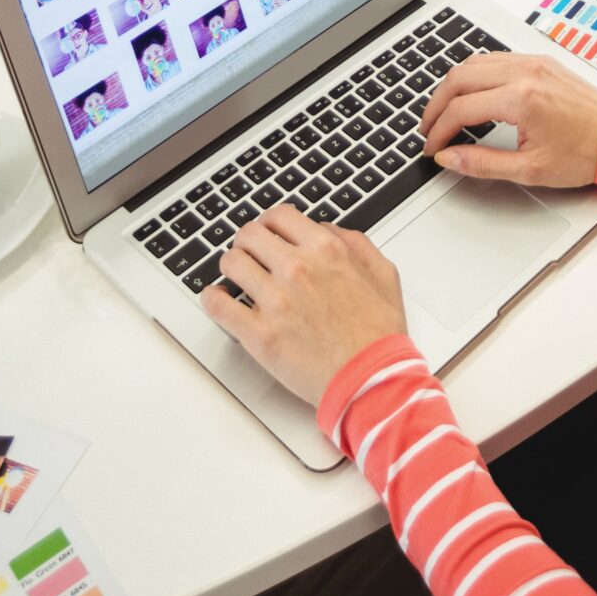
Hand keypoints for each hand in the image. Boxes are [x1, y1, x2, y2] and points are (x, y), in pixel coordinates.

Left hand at [202, 206, 406, 406]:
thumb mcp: (383, 273)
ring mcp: (275, 302)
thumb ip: (356, 243)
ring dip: (231, 268)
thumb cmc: (379, 334)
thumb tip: (328, 230)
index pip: (279, 216)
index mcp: (326, 250)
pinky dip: (213, 299)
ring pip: (230, 263)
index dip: (270, 223)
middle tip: (250, 255)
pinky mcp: (259, 335)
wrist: (371, 379)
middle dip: (248, 242)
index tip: (268, 233)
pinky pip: (218, 306)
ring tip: (236, 278)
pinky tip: (218, 300)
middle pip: (249, 235)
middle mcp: (297, 269)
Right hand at [421, 53, 596, 186]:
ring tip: (445, 112)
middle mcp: (524, 72)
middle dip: (436, 105)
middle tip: (428, 129)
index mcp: (520, 99)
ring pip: (474, 62)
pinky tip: (472, 95)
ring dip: (453, 86)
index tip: (432, 148)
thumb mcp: (529, 170)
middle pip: (459, 78)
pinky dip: (475, 75)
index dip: (438, 131)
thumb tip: (448, 158)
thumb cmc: (583, 154)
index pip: (461, 110)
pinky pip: (495, 59)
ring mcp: (532, 62)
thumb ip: (482, 163)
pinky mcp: (540, 61)